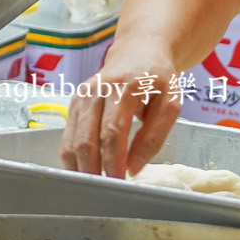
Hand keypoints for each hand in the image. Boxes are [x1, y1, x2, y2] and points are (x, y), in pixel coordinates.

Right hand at [60, 37, 182, 178]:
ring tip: (93, 184)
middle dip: (94, 168)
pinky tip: (84, 169)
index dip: (114, 159)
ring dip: (80, 166)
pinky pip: (68, 134)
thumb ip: (154, 136)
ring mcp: (83, 94)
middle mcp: (98, 89)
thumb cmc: (159, 78)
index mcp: (125, 86)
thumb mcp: (170, 104)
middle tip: (104, 189)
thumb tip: (134, 167)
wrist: (140, 50)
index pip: (113, 130)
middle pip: (87, 136)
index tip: (120, 180)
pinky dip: (72, 155)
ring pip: (72, 138)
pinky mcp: (75, 101)